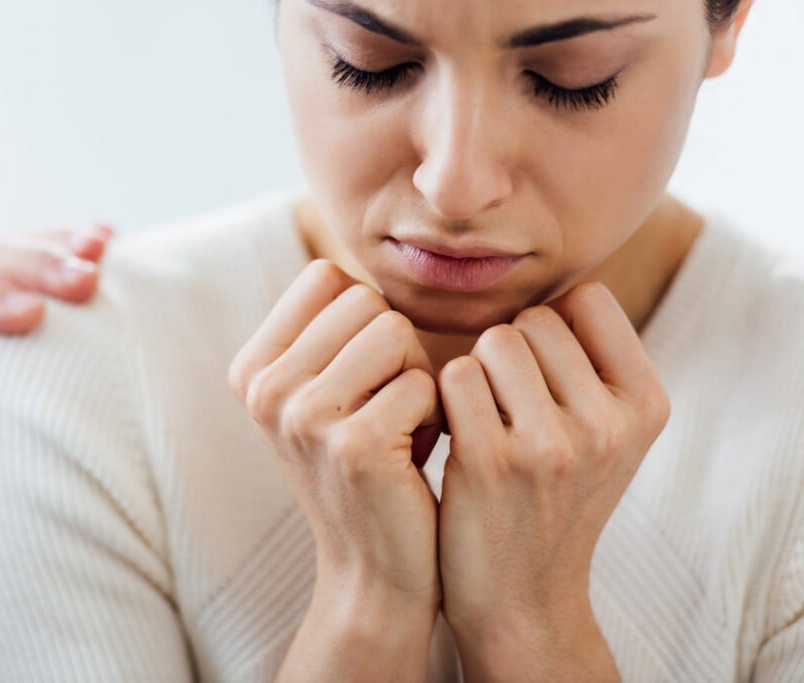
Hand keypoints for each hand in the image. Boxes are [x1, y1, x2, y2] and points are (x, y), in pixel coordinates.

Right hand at [228, 259, 443, 680]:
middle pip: (366, 302)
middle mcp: (264, 389)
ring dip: (415, 380)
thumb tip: (357, 260)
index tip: (358, 380)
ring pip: (396, 334)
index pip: (329, 278)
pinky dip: (433, 416)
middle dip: (396, 351)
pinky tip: (411, 457)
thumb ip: (325, 328)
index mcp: (252, 368)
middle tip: (384, 408)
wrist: (374, 566)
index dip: (365, 321)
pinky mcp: (354, 446)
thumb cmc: (366, 463)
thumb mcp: (323, 392)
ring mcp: (303, 418)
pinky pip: (425, 382)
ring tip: (397, 429)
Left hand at [436, 282, 669, 679]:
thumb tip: (554, 285)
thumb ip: (593, 361)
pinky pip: (454, 377)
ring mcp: (554, 443)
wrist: (521, 596)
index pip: (588, 298)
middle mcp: (610, 422)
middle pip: (533, 318)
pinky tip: (454, 438)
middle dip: (509, 353)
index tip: (542, 374)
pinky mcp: (493, 461)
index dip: (551, 326)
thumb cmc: (553, 498)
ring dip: (475, 374)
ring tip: (484, 423)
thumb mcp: (607, 435)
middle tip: (507, 409)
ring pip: (493, 341)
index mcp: (647, 405)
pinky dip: (444, 399)